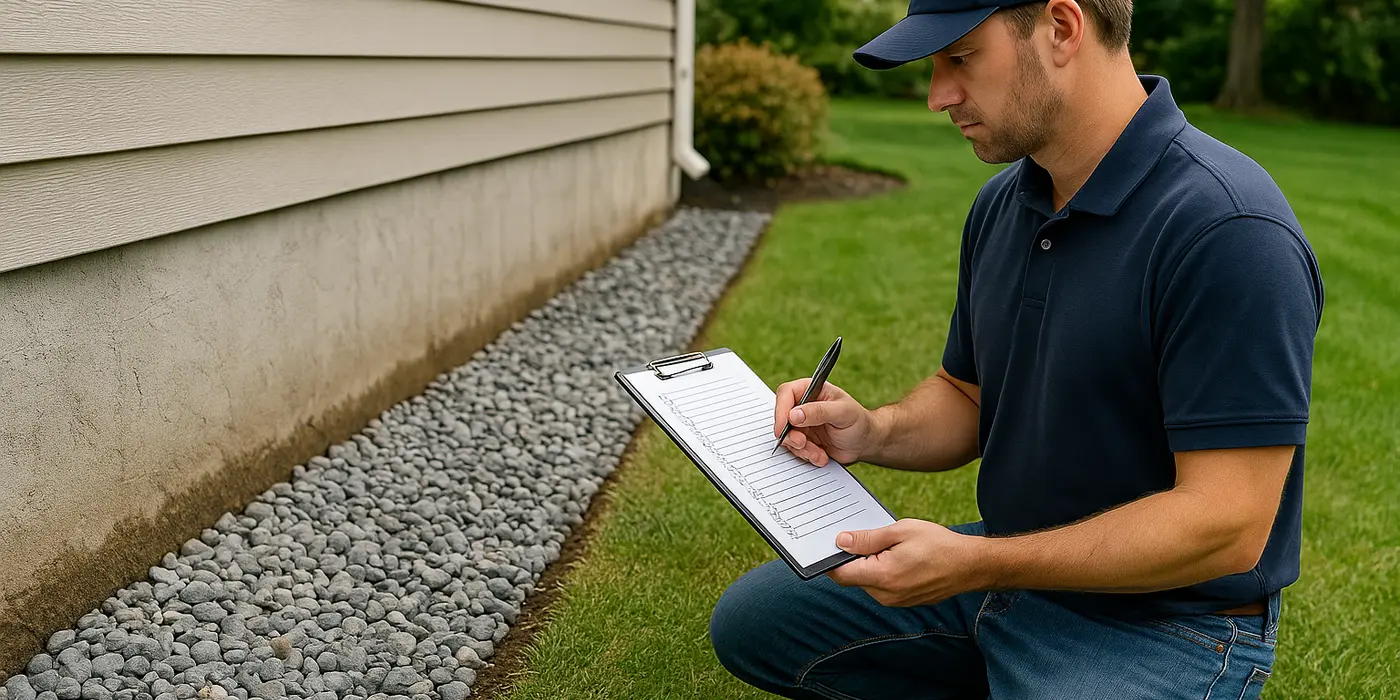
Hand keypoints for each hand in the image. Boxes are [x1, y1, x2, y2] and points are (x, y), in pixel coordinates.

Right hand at [773, 378, 875, 465]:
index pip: (786, 394)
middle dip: (791, 435)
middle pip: (782, 417)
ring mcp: (802, 424)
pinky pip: (795, 449)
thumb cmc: (860, 422)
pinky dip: (806, 455)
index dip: (781, 410)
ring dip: (802, 449)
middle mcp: (803, 405)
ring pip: (787, 436)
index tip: (784, 427)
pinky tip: (822, 456)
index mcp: (811, 390)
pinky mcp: (803, 440)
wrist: (865, 443)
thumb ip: (819, 411)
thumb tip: (794, 414)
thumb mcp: (843, 413)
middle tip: (803, 443)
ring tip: (819, 453)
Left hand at [826, 519, 989, 606]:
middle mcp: (886, 595)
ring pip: (867, 582)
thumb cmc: (938, 545)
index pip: (841, 574)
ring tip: (890, 546)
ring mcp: (895, 601)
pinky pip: (882, 587)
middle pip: (853, 577)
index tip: (831, 544)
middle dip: (854, 558)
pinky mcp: (903, 602)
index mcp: (882, 576)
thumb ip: (867, 539)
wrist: (969, 565)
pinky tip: (898, 558)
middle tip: (867, 537)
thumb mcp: (900, 531)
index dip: (831, 559)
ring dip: (870, 565)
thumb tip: (841, 541)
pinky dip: (883, 573)